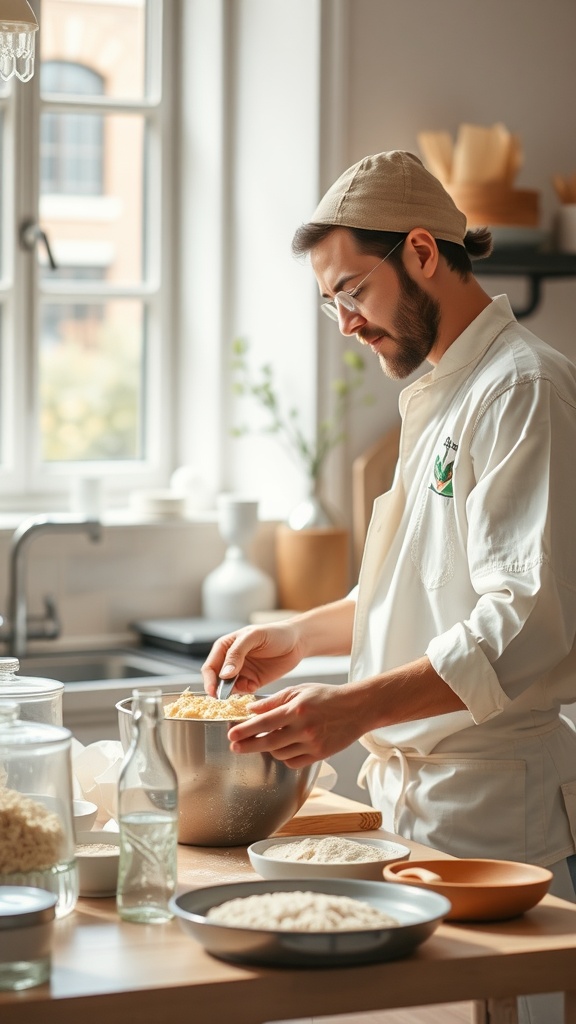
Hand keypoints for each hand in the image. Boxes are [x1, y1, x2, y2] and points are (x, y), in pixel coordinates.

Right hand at [201, 621, 305, 696]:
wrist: (297, 642)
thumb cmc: (275, 633)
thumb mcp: (254, 637)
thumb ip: (237, 653)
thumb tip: (224, 674)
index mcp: (225, 646)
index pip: (210, 666)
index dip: (209, 679)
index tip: (213, 691)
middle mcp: (230, 660)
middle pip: (216, 680)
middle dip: (219, 689)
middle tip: (224, 697)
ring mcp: (241, 672)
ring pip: (229, 688)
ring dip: (233, 692)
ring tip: (245, 687)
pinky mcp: (253, 681)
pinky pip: (243, 691)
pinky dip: (245, 692)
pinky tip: (253, 686)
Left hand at [226, 682, 368, 768]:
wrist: (357, 709)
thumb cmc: (327, 696)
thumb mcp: (299, 690)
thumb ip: (274, 701)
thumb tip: (251, 710)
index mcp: (296, 710)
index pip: (264, 723)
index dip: (245, 730)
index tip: (232, 734)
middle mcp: (303, 729)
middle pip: (268, 743)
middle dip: (248, 745)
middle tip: (235, 745)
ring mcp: (312, 744)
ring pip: (279, 754)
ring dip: (268, 749)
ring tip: (266, 740)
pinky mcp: (319, 755)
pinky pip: (293, 762)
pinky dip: (285, 757)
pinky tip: (283, 747)